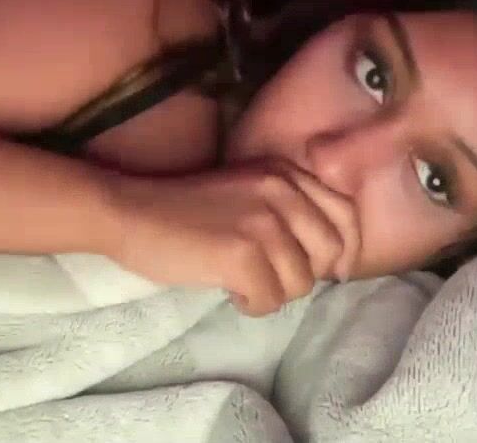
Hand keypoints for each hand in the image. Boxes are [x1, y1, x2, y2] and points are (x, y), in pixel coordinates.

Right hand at [103, 157, 359, 315]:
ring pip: (301, 282)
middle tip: (271, 278)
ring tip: (242, 282)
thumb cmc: (184, 207)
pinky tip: (229, 290)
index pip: (347, 215)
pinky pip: (270, 300)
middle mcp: (283, 191)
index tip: (327, 270)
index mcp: (285, 173)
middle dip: (305, 274)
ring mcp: (265, 222)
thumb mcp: (247, 191)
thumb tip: (330, 259)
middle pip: (331, 252)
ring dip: (273, 292)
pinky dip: (251, 304)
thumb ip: (288, 208)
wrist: (130, 211)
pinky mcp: (243, 254)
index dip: (345, 250)